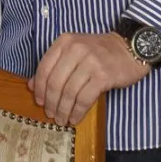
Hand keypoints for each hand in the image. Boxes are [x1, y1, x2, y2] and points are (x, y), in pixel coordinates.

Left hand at [29, 32, 148, 126]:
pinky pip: (84, 98)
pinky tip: (75, 118)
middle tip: (50, 115)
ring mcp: (90, 62)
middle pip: (55, 82)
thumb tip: (32, 85)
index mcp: (65, 42)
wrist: (128, 48)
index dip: (39, 88)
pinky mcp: (103, 76)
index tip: (38, 102)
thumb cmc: (99, 51)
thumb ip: (53, 65)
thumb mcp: (73, 51)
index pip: (44, 68)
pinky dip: (77, 112)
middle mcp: (75, 49)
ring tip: (62, 120)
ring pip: (69, 92)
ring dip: (63, 110)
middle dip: (51, 102)